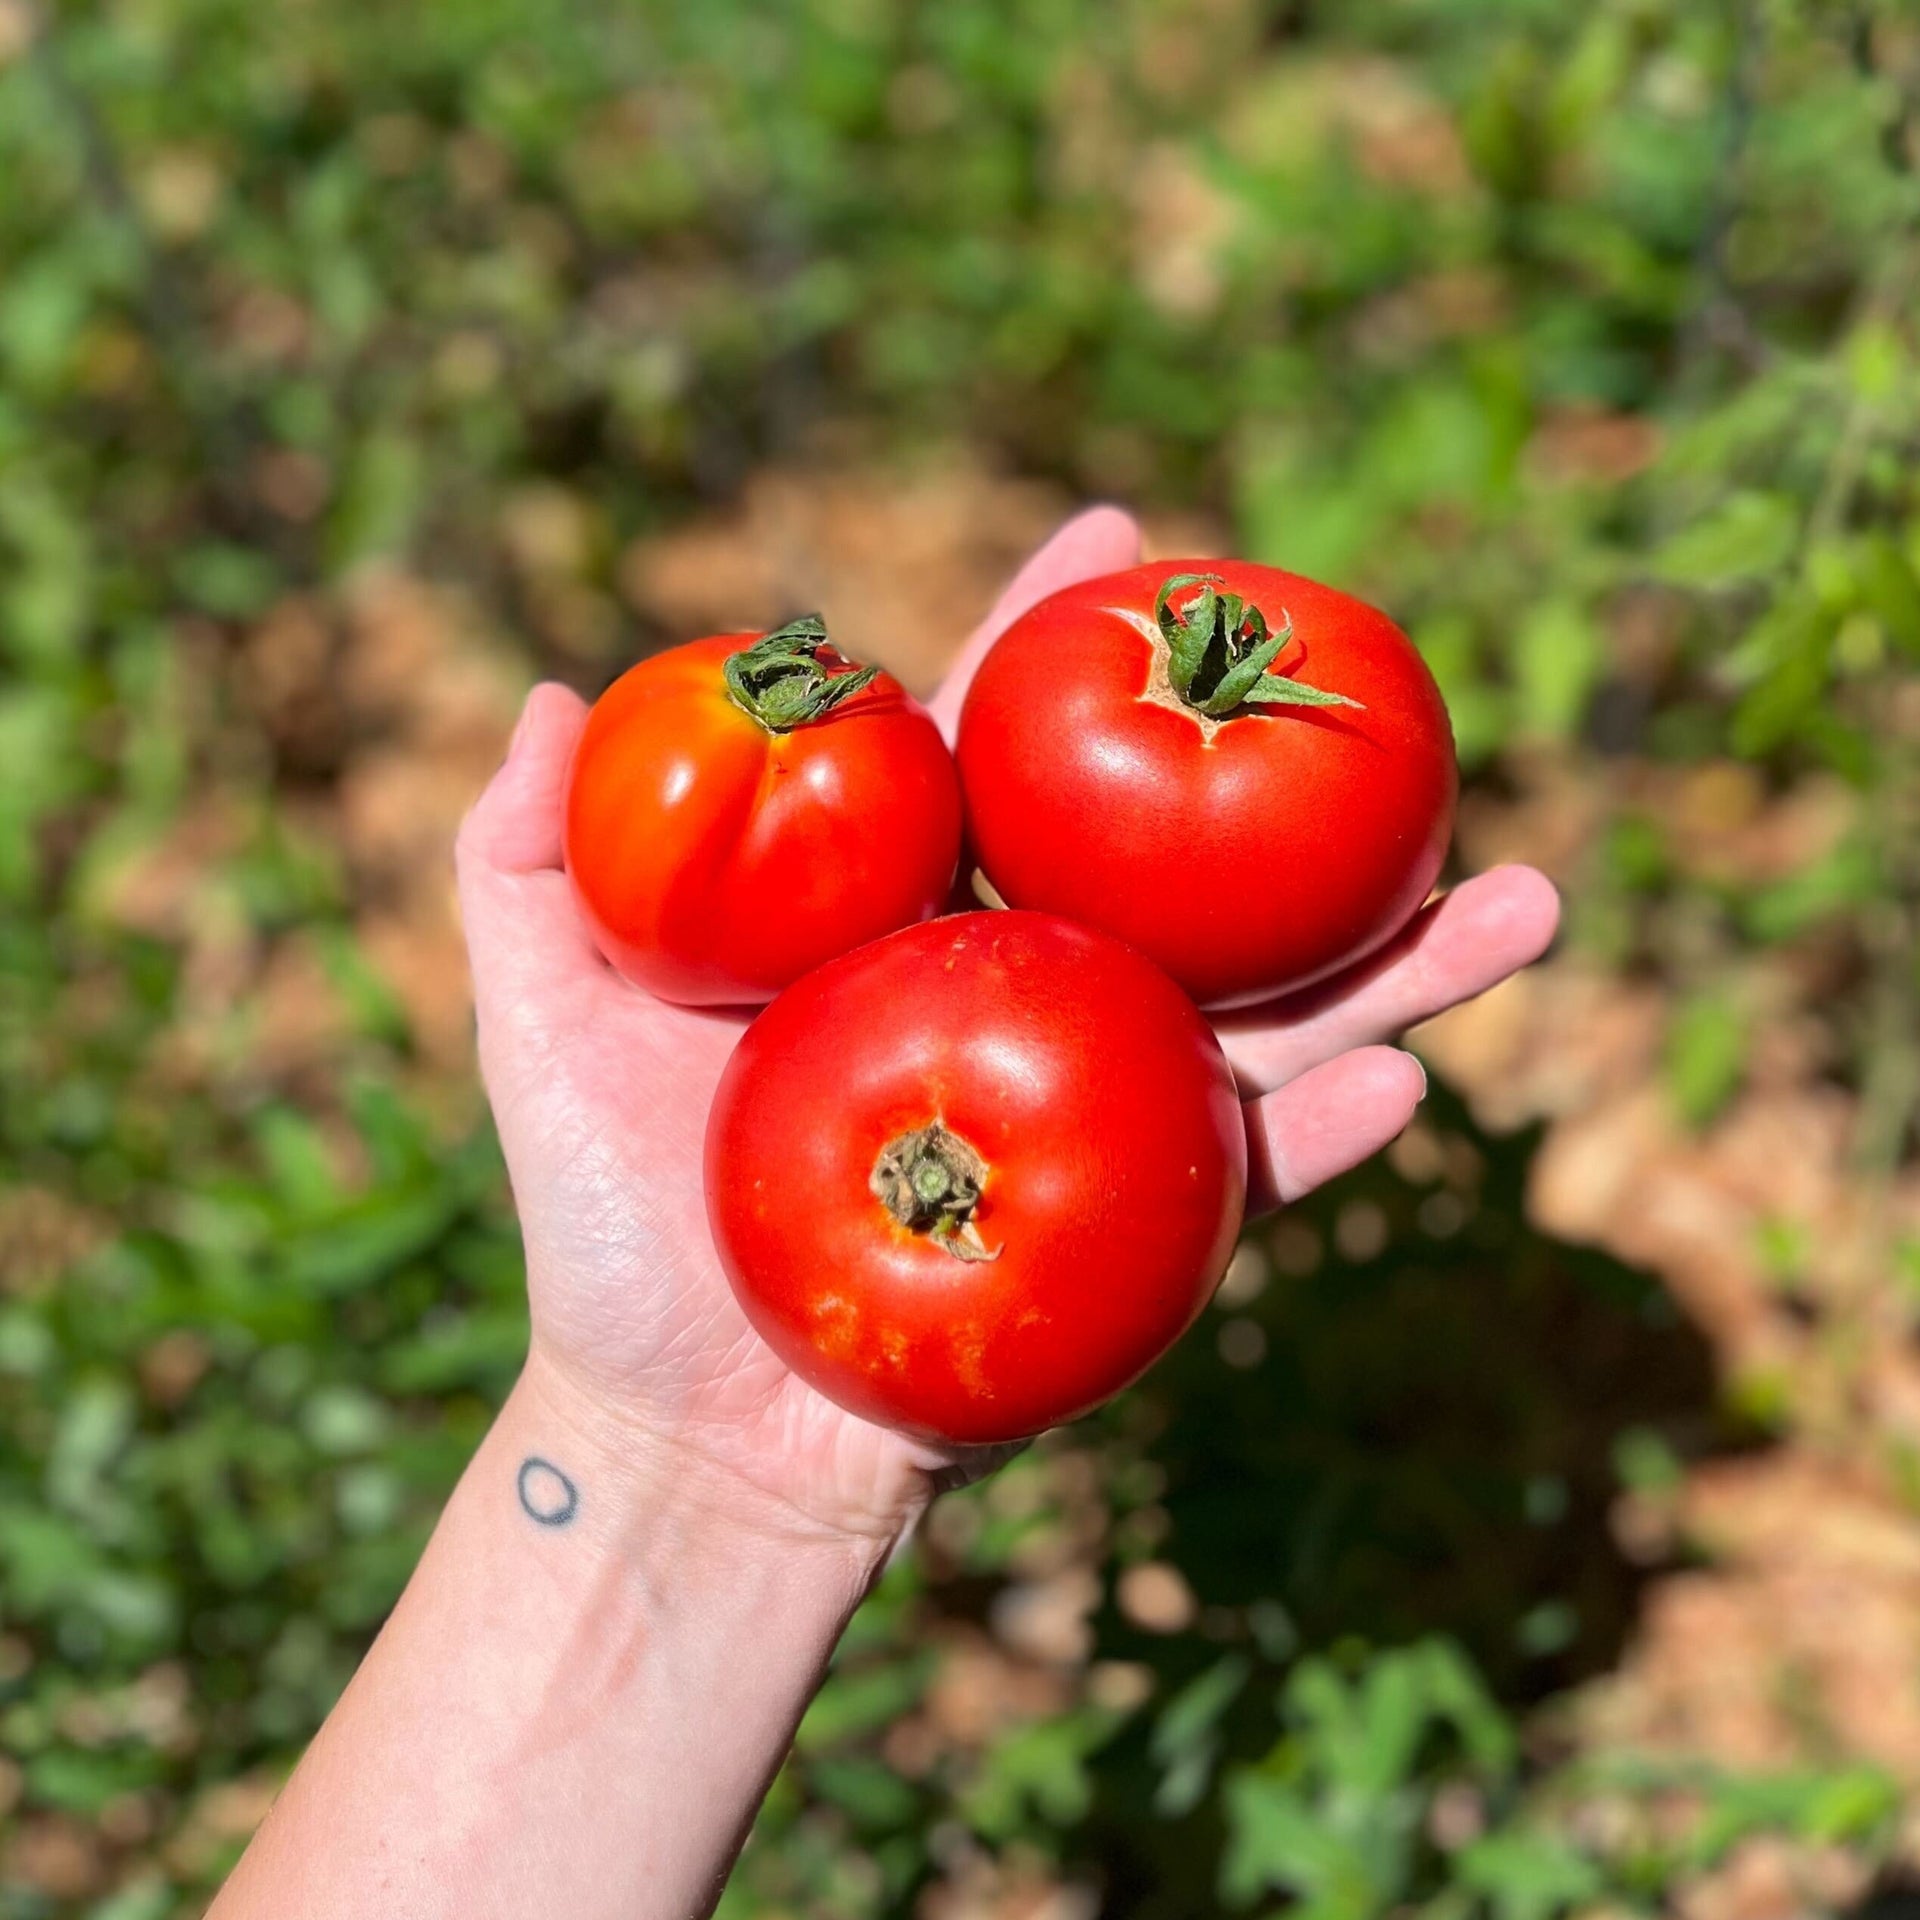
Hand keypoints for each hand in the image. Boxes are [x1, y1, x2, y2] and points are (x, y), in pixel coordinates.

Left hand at [455, 509, 1558, 1547]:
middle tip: (1398, 697)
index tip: (1120, 533)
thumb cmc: (607, 1229)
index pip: (999, 754)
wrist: (684, 1429)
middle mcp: (1023, 994)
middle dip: (1294, 786)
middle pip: (1181, 870)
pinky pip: (1244, 1184)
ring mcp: (1093, 1113)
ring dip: (1400, 962)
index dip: (1053, 643)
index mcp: (907, 921)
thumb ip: (523, 864)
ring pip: (1267, 1015)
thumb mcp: (541, 1028)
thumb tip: (553, 691)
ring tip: (1525, 896)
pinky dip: (1322, 1142)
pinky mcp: (1129, 1241)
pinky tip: (1409, 1085)